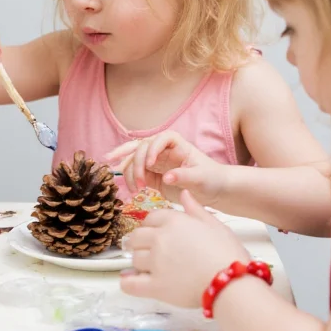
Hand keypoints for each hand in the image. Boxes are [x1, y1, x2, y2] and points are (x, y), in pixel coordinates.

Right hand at [104, 130, 226, 205]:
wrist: (213, 191)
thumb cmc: (211, 179)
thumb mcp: (201, 177)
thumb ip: (184, 176)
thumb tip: (165, 177)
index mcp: (176, 144)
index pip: (160, 139)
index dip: (152, 149)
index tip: (150, 164)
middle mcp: (162, 149)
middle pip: (140, 146)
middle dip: (127, 156)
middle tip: (118, 169)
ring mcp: (155, 161)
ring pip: (133, 159)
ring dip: (128, 172)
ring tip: (134, 188)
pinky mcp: (151, 175)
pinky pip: (135, 173)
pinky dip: (129, 180)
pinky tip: (131, 190)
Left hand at [120, 190, 249, 307]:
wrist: (233, 284)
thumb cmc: (228, 253)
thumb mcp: (215, 225)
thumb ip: (195, 209)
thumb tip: (184, 193)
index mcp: (173, 221)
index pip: (150, 218)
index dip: (152, 226)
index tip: (156, 234)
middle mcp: (160, 238)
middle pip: (136, 237)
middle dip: (140, 243)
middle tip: (148, 251)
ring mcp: (155, 262)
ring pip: (134, 258)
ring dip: (138, 263)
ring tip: (146, 268)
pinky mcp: (155, 286)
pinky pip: (130, 283)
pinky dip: (127, 282)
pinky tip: (129, 280)